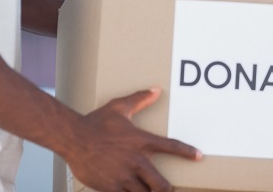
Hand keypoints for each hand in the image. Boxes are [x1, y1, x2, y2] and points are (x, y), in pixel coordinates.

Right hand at [67, 88, 201, 191]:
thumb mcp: (119, 107)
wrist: (74, 138)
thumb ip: (139, 99)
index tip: (199, 156)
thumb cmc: (96, 122)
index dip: (187, 152)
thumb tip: (156, 90)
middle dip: (167, 190)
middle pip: (161, 184)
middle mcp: (136, 161)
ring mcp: (123, 177)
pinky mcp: (110, 188)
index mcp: (141, 141)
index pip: (171, 146)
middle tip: (170, 191)